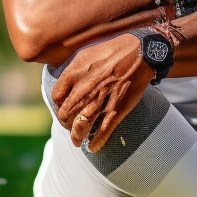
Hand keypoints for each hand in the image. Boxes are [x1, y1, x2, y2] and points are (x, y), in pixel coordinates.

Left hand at [51, 34, 152, 151]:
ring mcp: (99, 103)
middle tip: (68, 123)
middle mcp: (83, 91)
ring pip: (80, 127)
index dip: (58, 104)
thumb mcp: (85, 53)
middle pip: (65, 115)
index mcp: (73, 75)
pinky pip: (102, 132)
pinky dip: (96, 142)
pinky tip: (92, 147)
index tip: (62, 106)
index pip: (56, 97)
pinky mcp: (115, 111)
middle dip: (65, 121)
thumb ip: (72, 69)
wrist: (139, 52)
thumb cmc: (113, 49)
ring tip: (76, 140)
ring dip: (76, 136)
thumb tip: (64, 80)